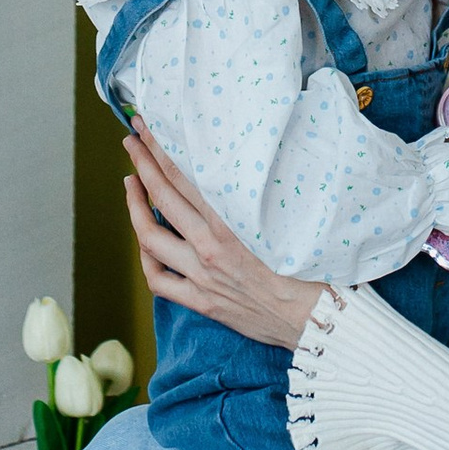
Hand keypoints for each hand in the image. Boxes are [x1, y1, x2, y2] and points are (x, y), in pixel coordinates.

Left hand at [123, 126, 326, 352]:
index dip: (160, 150)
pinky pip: (159, 280)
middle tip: (131, 141)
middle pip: (163, 198)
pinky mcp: (203, 301)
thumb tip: (243, 160)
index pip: (184, 177)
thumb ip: (258, 193)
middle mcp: (211, 248)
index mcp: (232, 224)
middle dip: (142, 165)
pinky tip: (144, 242)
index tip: (146, 128)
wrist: (319, 321)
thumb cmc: (314, 266)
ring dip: (135, 208)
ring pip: (150, 238)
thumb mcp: (288, 218)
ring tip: (129, 184)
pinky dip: (146, 258)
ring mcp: (202, 276)